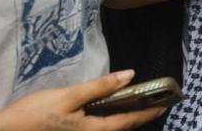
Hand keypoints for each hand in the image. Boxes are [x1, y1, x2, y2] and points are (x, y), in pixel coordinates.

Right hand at [0, 70, 164, 129]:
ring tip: (140, 103)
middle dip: (141, 115)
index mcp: (93, 130)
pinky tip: (111, 108)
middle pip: (121, 127)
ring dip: (126, 116)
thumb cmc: (35, 114)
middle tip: (158, 102)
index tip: (166, 104)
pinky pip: (99, 128)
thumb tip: (129, 76)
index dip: (149, 112)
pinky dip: (110, 118)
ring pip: (110, 128)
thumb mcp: (69, 96)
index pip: (128, 121)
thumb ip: (100, 86)